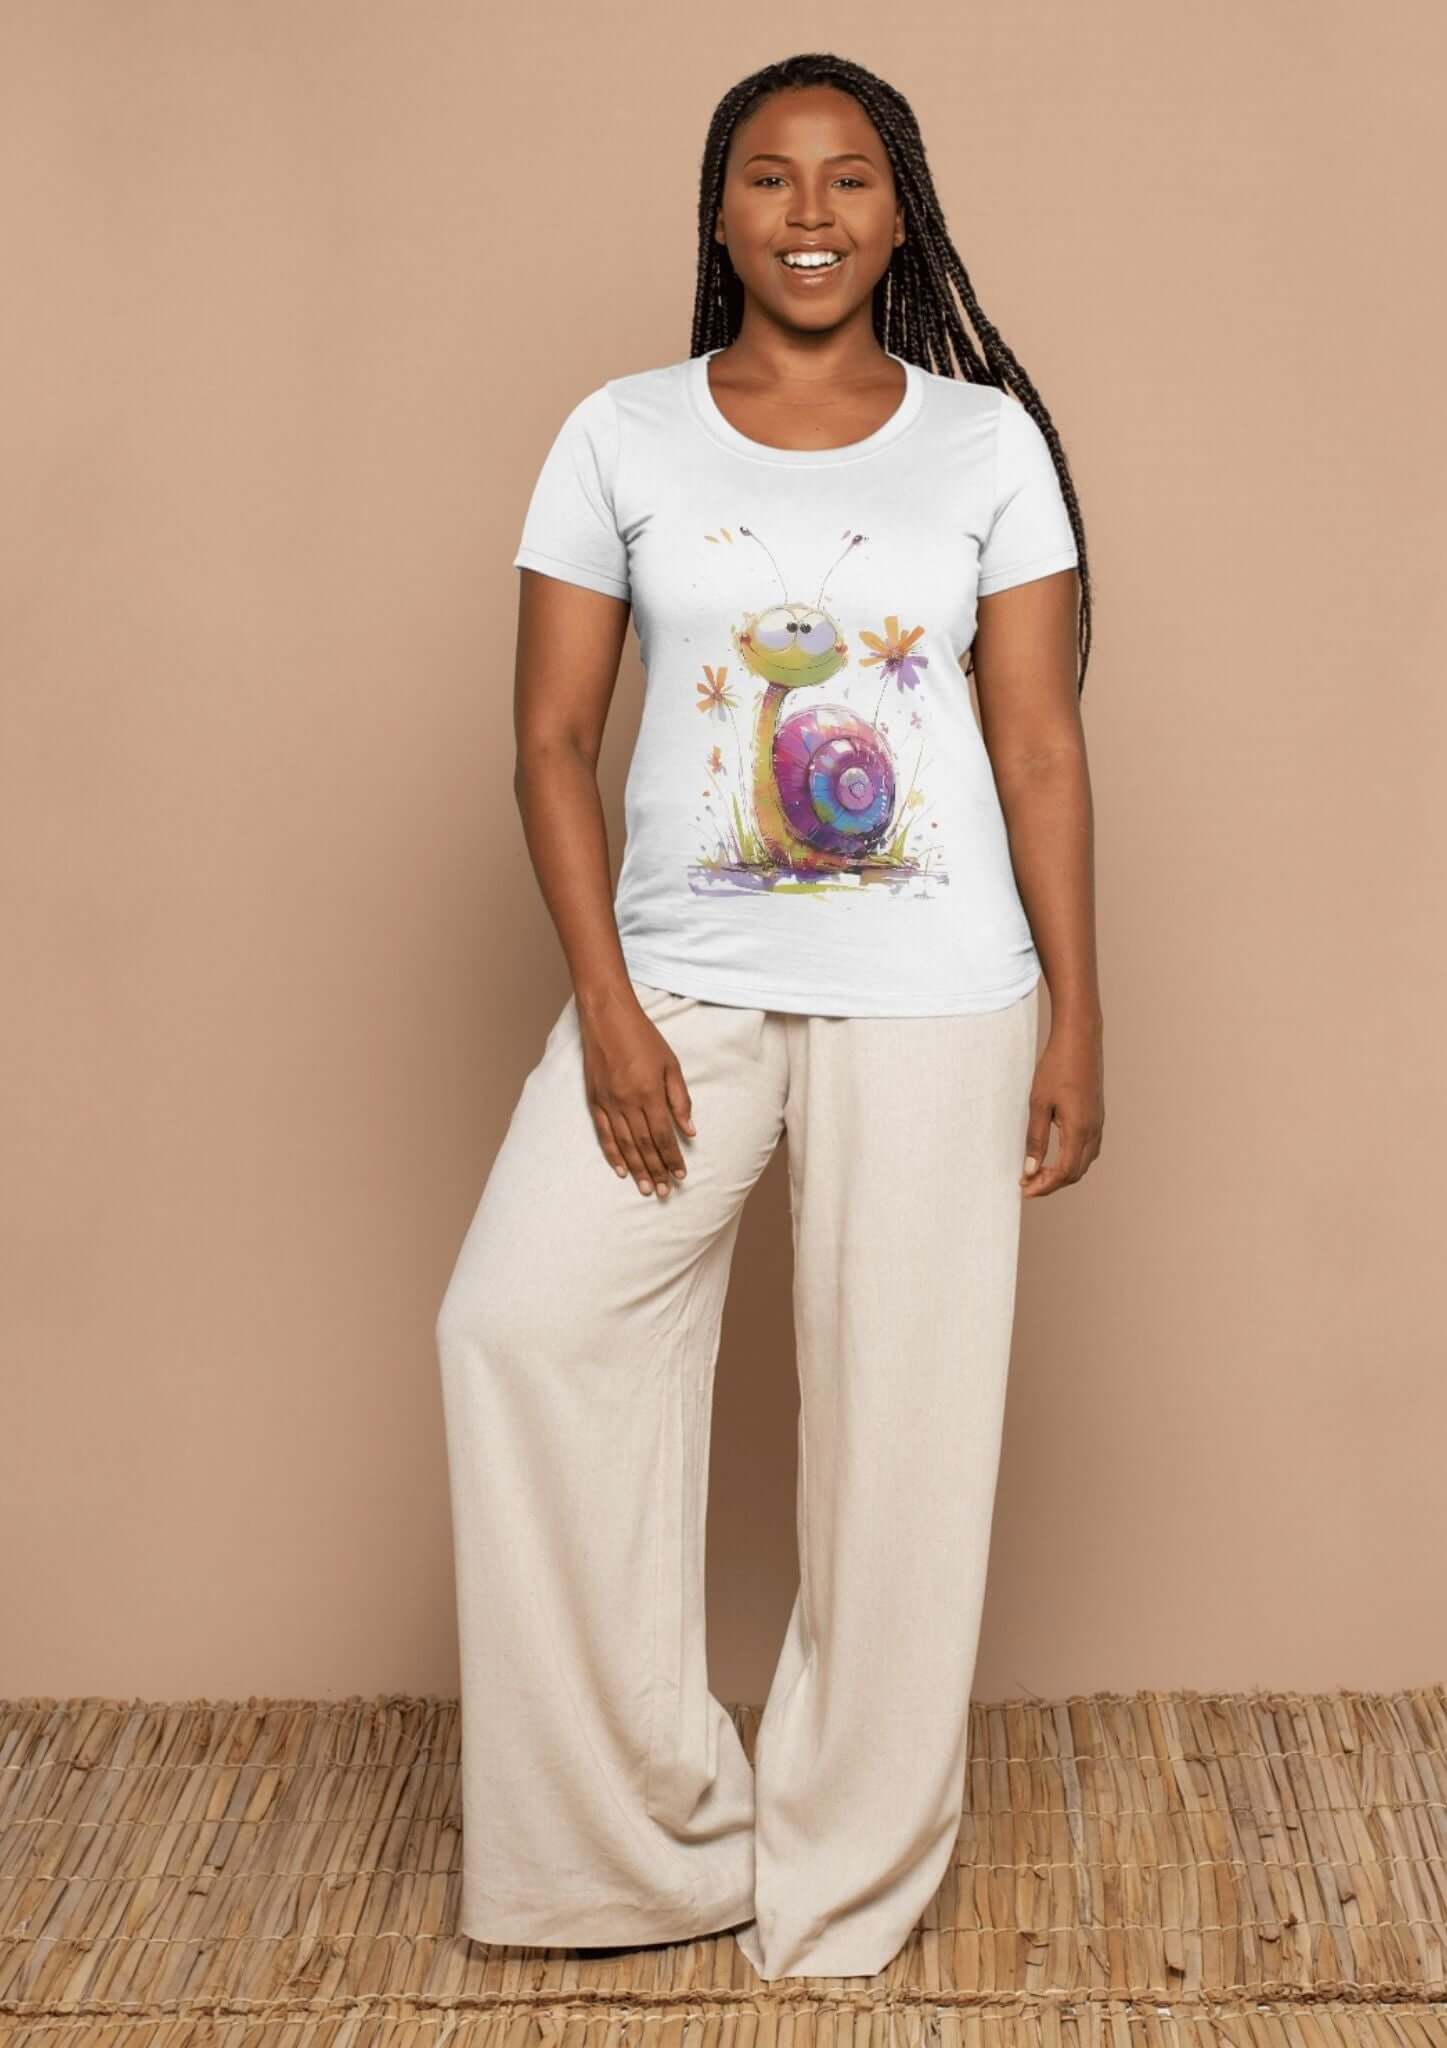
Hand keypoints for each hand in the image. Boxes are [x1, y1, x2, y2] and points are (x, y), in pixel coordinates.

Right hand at [578, 991, 694, 1197]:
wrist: (607, 1018)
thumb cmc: (644, 1038)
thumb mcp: (671, 1065)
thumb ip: (680, 1099)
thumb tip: (690, 1131)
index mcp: (649, 1094)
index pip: (664, 1136)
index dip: (673, 1158)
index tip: (681, 1176)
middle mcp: (628, 1103)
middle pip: (644, 1145)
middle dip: (656, 1171)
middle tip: (665, 1192)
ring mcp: (609, 1103)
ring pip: (624, 1145)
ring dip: (637, 1169)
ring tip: (646, 1189)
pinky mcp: (595, 1100)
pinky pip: (604, 1134)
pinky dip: (612, 1154)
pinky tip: (620, 1170)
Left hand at [1020, 1014, 1103, 1196]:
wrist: (1080, 1039)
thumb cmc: (1057, 1067)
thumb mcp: (1038, 1103)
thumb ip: (1035, 1139)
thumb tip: (1031, 1169)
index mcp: (1079, 1129)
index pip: (1064, 1172)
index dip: (1044, 1185)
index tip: (1023, 1189)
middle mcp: (1093, 1130)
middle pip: (1076, 1172)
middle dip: (1052, 1184)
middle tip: (1027, 1184)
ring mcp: (1098, 1123)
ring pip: (1084, 1162)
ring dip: (1062, 1173)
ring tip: (1038, 1173)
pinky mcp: (1097, 1116)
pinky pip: (1088, 1149)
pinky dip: (1072, 1160)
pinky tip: (1055, 1156)